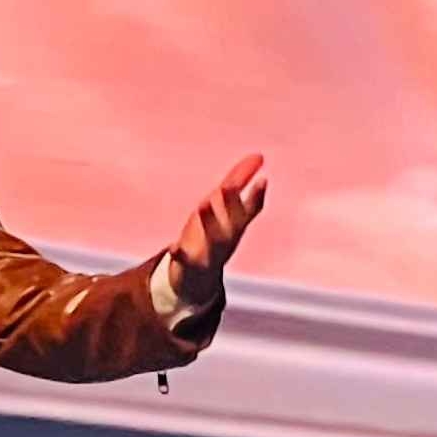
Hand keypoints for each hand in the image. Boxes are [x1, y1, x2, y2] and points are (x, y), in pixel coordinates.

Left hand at [166, 153, 266, 306]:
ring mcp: (208, 254)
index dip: (257, 196)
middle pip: (233, 224)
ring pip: (213, 240)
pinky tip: (173, 247)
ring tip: (203, 205)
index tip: (263, 180)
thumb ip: (240, 180)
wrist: (196, 281)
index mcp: (235, 225)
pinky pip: (184, 261)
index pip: (250, 210)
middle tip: (227, 187)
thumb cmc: (214, 237)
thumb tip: (259, 155)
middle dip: (231, 206)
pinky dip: (179, 254)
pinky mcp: (187, 266)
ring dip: (209, 223)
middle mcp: (226, 240)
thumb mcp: (226, 208)